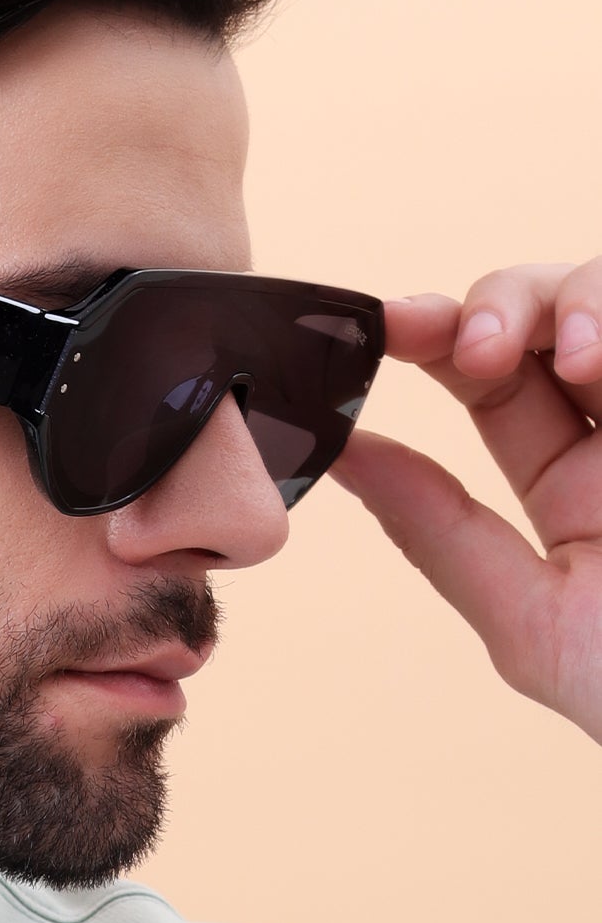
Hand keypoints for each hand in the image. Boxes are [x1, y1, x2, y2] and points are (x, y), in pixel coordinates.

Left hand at [329, 258, 601, 743]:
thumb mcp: (534, 623)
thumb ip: (441, 533)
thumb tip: (343, 455)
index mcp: (574, 489)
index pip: (492, 380)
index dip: (435, 337)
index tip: (385, 325)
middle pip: (551, 313)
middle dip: (500, 303)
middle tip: (479, 346)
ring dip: (577, 300)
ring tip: (578, 355)